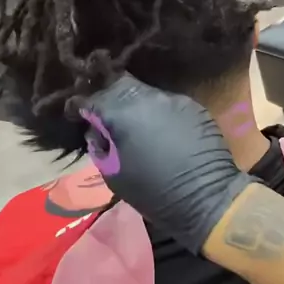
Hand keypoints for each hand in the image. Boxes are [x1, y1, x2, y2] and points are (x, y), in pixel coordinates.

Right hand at [81, 74, 254, 253]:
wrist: (206, 198)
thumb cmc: (153, 192)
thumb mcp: (113, 174)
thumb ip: (100, 146)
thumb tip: (96, 131)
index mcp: (122, 113)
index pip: (93, 99)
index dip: (82, 107)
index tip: (78, 115)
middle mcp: (147, 97)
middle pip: (119, 85)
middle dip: (108, 97)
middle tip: (105, 115)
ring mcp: (173, 99)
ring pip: (144, 92)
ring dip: (134, 104)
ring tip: (133, 123)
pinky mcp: (193, 106)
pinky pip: (166, 102)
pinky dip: (157, 111)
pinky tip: (159, 128)